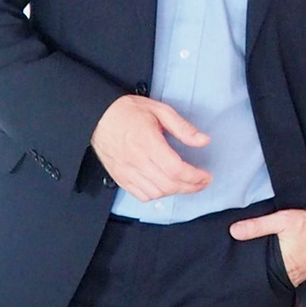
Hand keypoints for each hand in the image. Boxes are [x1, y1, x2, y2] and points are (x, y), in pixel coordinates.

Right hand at [91, 96, 211, 201]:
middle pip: (169, 184)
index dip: (194, 177)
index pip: (176, 169)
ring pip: (157, 193)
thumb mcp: (160, 110)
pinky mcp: (120, 178)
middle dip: (191, 187)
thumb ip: (182, 127)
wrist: (99, 116)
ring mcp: (127, 171)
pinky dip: (157, 195)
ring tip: (186, 183)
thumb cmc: (128, 111)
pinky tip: (165, 186)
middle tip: (202, 181)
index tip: (206, 176)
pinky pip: (142, 196)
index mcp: (148, 142)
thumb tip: (203, 140)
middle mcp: (137, 160)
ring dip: (175, 192)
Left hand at [229, 209, 305, 287]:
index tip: (245, 266)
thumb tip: (235, 231)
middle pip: (273, 276)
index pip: (263, 274)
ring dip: (278, 270)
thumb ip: (257, 226)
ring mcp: (304, 273)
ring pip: (285, 276)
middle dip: (265, 270)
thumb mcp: (281, 220)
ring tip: (270, 261)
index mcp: (284, 265)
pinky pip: (297, 272)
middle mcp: (294, 274)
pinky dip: (290, 267)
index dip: (254, 270)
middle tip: (256, 262)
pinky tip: (287, 259)